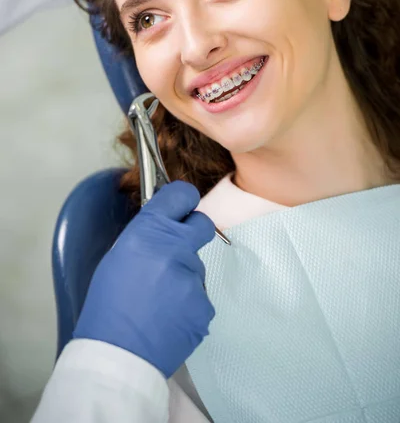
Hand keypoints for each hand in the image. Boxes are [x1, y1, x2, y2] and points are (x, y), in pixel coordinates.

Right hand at [73, 180, 215, 378]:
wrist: (117, 356)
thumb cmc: (107, 306)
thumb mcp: (118, 257)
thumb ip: (147, 235)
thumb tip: (165, 226)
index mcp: (149, 233)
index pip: (182, 194)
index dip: (183, 199)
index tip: (182, 205)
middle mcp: (175, 250)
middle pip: (202, 224)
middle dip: (192, 232)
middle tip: (174, 250)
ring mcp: (193, 279)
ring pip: (196, 266)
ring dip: (183, 277)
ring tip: (159, 301)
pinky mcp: (205, 306)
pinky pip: (200, 296)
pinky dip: (187, 304)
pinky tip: (168, 318)